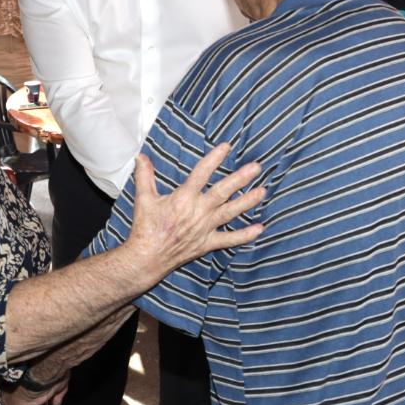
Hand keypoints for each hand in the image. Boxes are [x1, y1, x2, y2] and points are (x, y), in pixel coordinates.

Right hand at [125, 143, 263, 280]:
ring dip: (248, 202)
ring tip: (263, 191)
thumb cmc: (145, 228)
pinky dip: (245, 235)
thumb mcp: (143, 198)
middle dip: (240, 178)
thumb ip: (144, 175)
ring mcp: (205, 228)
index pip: (202, 173)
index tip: (226, 147)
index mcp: (183, 198)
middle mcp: (198, 212)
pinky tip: (260, 228)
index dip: (214, 159)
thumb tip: (141, 156)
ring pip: (231, 212)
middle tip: (256, 167)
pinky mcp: (207, 243)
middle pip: (223, 192)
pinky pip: (230, 239)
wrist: (147, 257)